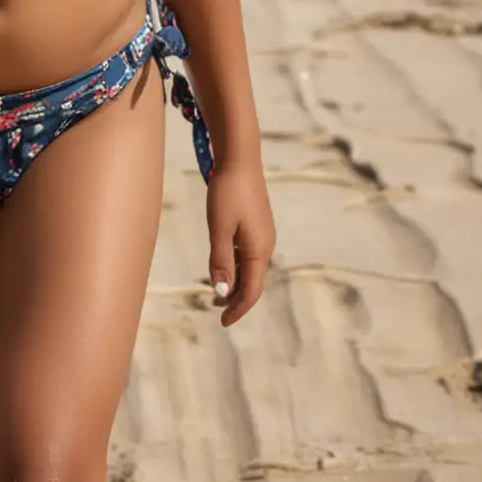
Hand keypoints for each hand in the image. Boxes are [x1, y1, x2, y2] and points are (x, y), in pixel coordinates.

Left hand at [206, 157, 274, 326]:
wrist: (240, 160)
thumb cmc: (227, 193)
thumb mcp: (219, 229)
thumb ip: (220, 261)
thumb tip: (222, 293)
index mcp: (259, 251)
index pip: (251, 291)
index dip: (237, 309)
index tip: (222, 322)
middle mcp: (266, 246)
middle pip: (253, 282)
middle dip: (235, 298)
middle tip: (214, 310)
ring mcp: (263, 235)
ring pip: (250, 268)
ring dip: (235, 282)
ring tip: (216, 291)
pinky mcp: (258, 225)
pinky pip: (249, 254)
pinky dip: (237, 266)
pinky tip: (223, 264)